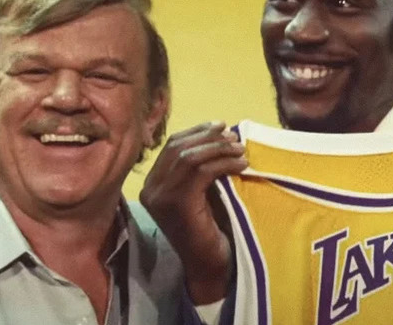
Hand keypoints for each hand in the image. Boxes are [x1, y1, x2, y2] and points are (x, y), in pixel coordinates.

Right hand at [140, 121, 246, 303]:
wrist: (209, 265)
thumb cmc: (210, 228)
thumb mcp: (202, 191)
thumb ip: (202, 166)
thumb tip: (222, 133)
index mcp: (153, 184)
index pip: (172, 146)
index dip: (197, 132)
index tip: (221, 127)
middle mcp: (151, 189)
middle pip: (179, 147)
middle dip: (209, 137)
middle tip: (233, 137)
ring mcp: (161, 197)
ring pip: (189, 157)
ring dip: (219, 149)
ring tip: (240, 150)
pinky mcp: (178, 204)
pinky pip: (201, 171)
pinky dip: (224, 163)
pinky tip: (241, 165)